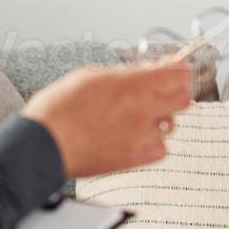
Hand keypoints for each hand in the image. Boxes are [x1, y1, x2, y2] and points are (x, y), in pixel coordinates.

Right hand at [20, 62, 191, 177]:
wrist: (43, 143)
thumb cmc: (58, 108)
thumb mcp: (89, 75)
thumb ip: (124, 73)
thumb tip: (145, 71)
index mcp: (132, 85)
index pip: (178, 73)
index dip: (177, 69)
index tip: (171, 69)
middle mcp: (143, 111)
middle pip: (184, 99)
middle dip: (176, 92)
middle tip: (161, 91)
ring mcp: (141, 137)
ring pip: (171, 125)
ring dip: (160, 119)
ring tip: (137, 117)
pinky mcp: (134, 159)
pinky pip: (160, 149)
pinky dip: (152, 142)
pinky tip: (134, 137)